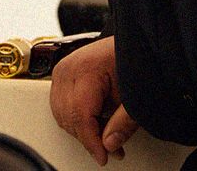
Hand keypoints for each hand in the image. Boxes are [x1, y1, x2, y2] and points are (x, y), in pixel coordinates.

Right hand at [48, 36, 137, 164]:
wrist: (130, 41)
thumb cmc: (133, 58)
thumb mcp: (136, 92)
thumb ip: (124, 121)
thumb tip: (109, 145)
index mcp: (86, 68)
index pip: (80, 114)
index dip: (91, 141)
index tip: (103, 156)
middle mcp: (68, 68)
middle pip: (67, 117)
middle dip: (88, 138)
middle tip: (111, 149)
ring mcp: (62, 70)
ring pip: (60, 114)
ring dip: (80, 130)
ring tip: (104, 136)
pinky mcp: (62, 75)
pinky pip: (60, 105)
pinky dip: (74, 119)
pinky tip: (94, 122)